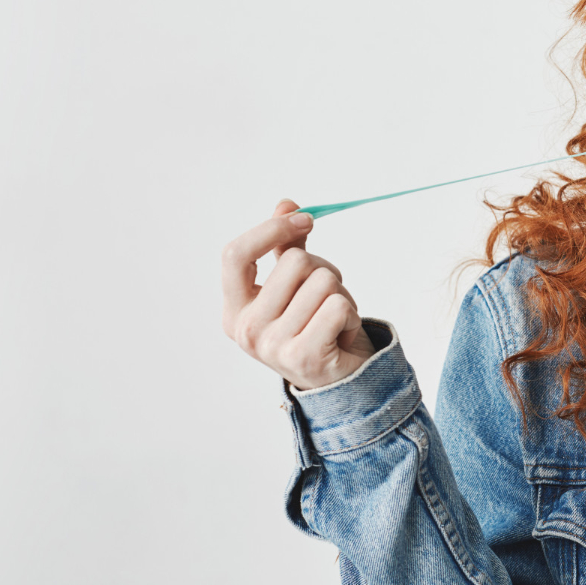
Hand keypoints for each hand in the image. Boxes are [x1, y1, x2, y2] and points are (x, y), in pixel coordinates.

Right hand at [221, 199, 375, 389]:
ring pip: (322, 281)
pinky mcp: (303, 358)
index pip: (235, 254)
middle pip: (295, 262)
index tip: (304, 219)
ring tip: (334, 319)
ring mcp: (271, 347)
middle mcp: (246, 329)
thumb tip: (285, 203)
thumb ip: (287, 246)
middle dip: (324, 270)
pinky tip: (342, 334)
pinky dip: (351, 315)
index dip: (270, 229)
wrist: (341, 381)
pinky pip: (338, 306)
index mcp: (234, 309)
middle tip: (326, 298)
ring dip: (341, 294)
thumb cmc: (315, 326)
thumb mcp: (295, 285)